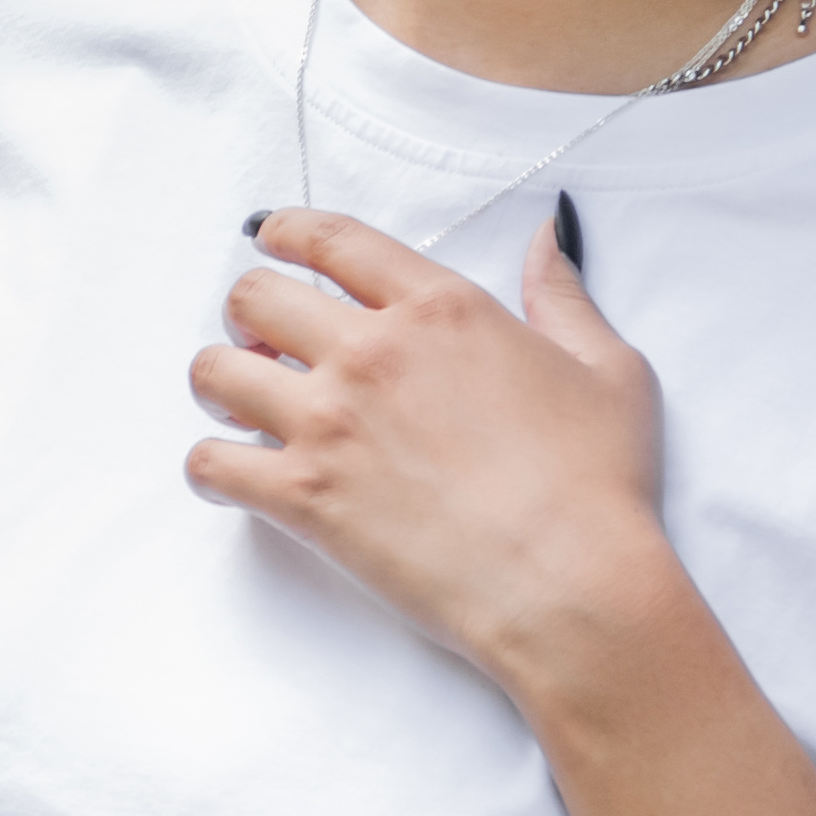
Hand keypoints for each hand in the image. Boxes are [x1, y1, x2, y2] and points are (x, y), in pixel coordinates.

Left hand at [187, 204, 702, 708]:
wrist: (571, 583)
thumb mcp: (605, 368)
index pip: (332, 240)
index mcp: (440, 308)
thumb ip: (561, 295)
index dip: (286, 231)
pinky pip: (211, 464)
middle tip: (263, 341)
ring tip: (241, 406)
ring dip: (218, 383)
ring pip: (215, 372)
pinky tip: (232, 476)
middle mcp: (371, 352)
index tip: (269, 238)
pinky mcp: (304, 496)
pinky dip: (209, 468)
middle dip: (247, 313)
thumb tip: (548, 236)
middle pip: (255, 297)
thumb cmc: (598, 484)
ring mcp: (329, 423)